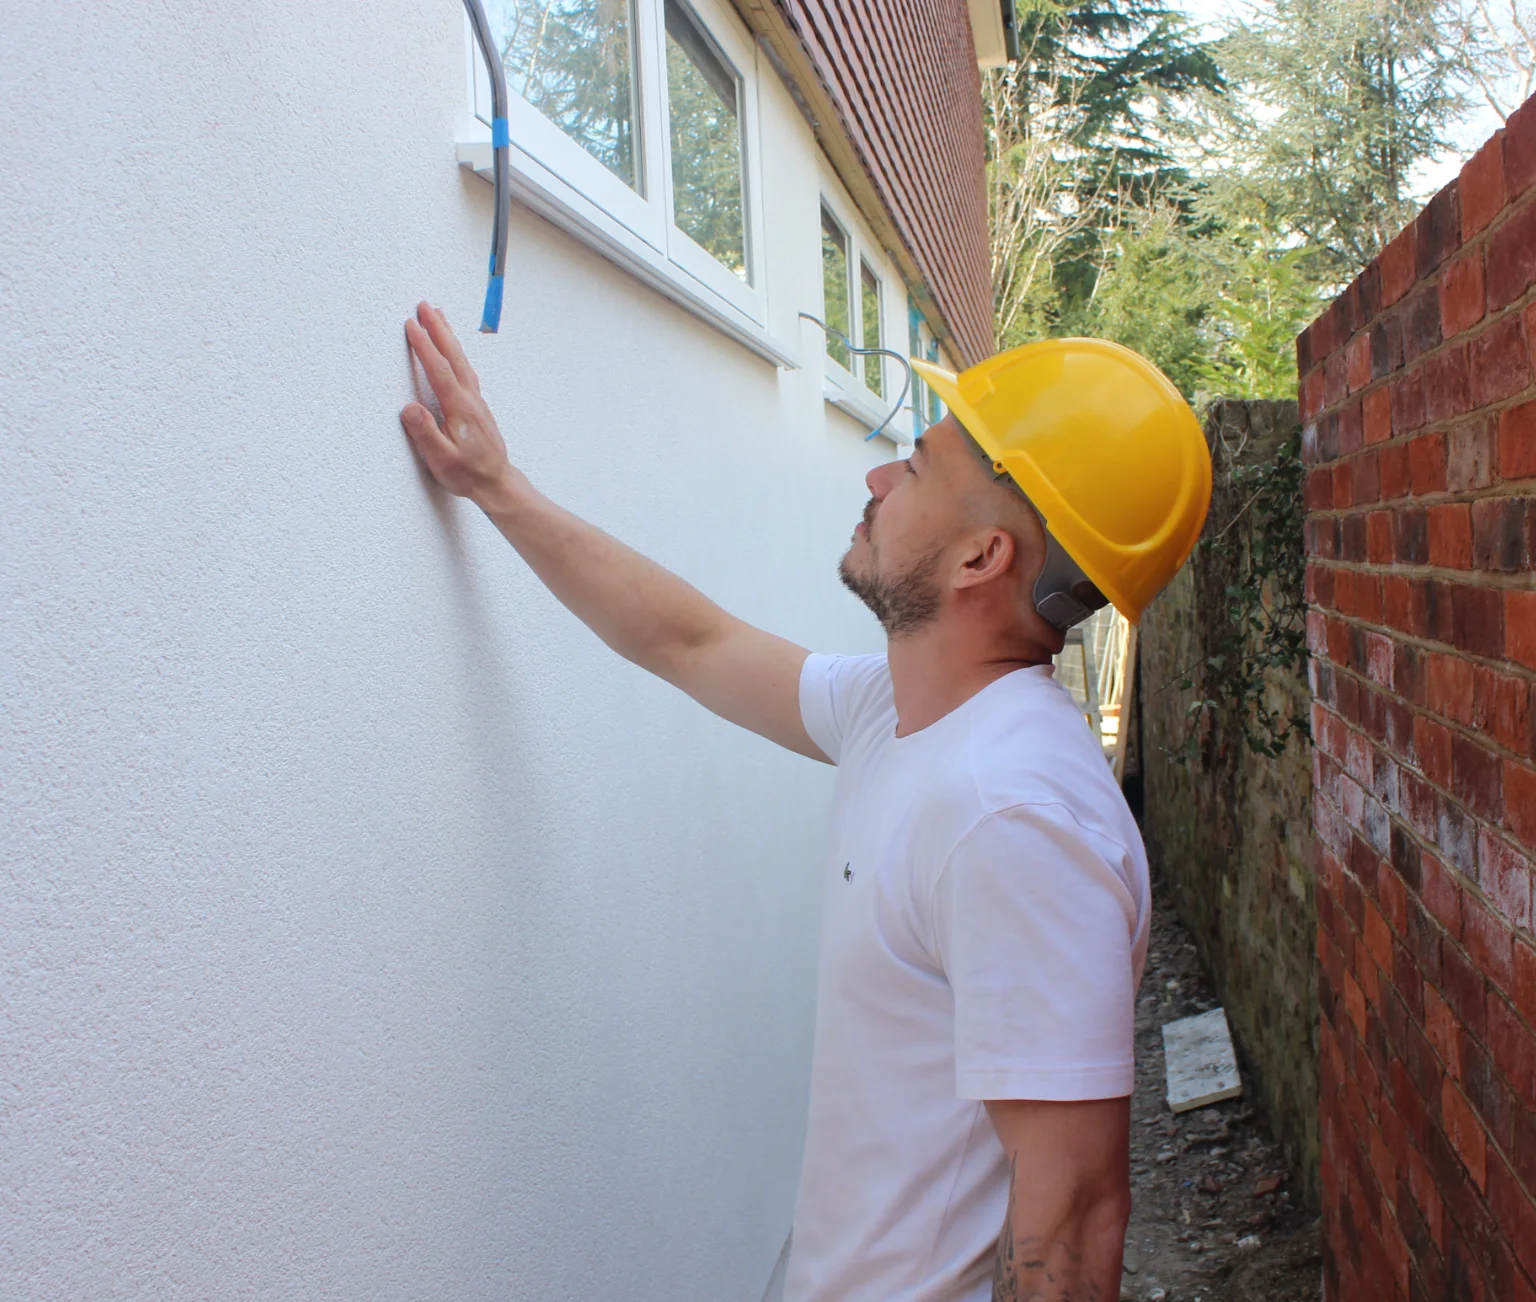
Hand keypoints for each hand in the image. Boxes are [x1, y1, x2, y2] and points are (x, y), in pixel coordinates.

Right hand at [400, 302, 519, 504]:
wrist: (497, 483)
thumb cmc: (467, 474)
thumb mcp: (441, 459)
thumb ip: (425, 433)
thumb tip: (408, 408)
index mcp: (460, 408)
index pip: (439, 370)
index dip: (424, 346)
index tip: (411, 324)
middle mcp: (471, 399)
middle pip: (454, 356)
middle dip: (439, 329)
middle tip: (425, 305)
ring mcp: (477, 401)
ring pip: (462, 361)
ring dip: (449, 337)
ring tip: (439, 316)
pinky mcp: (478, 406)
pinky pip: (466, 370)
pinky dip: (457, 353)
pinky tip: (453, 350)